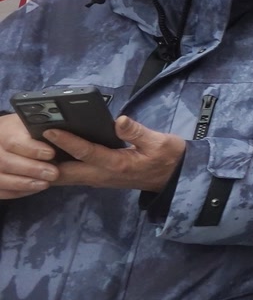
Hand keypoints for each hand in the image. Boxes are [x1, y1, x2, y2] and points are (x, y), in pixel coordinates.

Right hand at [0, 113, 58, 198]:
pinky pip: (0, 191)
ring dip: (24, 183)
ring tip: (45, 184)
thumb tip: (60, 135)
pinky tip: (33, 188)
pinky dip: (17, 192)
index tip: (51, 154)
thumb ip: (43, 128)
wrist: (4, 139)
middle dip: (32, 169)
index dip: (33, 150)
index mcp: (4, 130)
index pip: (13, 141)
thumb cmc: (24, 130)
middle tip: (54, 173)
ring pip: (1, 179)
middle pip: (6, 162)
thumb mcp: (31, 123)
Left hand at [47, 116, 185, 192]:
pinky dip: (58, 169)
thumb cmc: (168, 158)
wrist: (174, 179)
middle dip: (46, 161)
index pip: (86, 152)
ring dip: (49, 167)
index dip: (67, 141)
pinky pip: (72, 177)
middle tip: (32, 145)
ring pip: (66, 177)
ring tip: (36, 150)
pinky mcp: (99, 179)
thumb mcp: (160, 141)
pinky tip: (51, 158)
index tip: (51, 130)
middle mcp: (103, 175)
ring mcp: (99, 179)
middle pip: (66, 172)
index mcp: (117, 164)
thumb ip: (138, 131)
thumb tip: (119, 120)